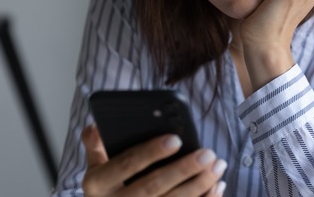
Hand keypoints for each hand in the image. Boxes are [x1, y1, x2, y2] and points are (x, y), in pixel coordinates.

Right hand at [81, 125, 226, 195]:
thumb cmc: (107, 185)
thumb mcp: (95, 165)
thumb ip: (96, 144)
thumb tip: (96, 126)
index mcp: (98, 184)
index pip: (126, 164)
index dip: (151, 152)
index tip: (176, 139)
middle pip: (153, 187)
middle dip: (183, 169)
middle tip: (208, 153)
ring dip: (199, 186)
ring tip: (218, 166)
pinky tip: (216, 187)